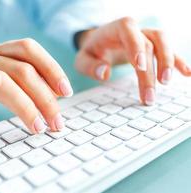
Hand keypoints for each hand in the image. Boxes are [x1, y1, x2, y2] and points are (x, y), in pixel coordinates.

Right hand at [0, 39, 72, 132]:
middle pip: (25, 68)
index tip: (66, 93)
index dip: (52, 69)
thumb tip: (51, 101)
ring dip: (28, 102)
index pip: (32, 51)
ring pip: (6, 76)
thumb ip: (21, 86)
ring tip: (39, 126)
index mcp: (1, 53)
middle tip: (57, 122)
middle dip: (46, 96)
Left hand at [75, 17, 190, 104]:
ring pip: (163, 41)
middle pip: (147, 44)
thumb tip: (105, 74)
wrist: (99, 43)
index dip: (136, 46)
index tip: (140, 66)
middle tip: (149, 94)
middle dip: (150, 70)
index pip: (128, 30)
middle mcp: (134, 30)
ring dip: (168, 61)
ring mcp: (146, 36)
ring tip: (166, 83)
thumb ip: (90, 66)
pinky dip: (178, 61)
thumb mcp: (82, 59)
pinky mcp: (153, 45)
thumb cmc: (92, 51)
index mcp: (114, 28)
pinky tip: (186, 74)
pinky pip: (169, 50)